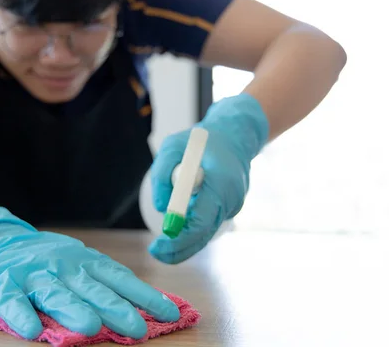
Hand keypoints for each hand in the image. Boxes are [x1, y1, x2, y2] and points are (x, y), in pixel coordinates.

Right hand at [0, 208, 179, 339]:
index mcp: (85, 262)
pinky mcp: (1, 285)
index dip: (145, 296)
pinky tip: (31, 330)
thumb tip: (146, 307)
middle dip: (116, 308)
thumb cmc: (47, 259)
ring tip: (90, 328)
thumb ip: (106, 283)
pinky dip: (21, 314)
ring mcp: (32, 275)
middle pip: (92, 290)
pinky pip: (11, 301)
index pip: (120, 279)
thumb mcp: (80, 263)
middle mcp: (62, 267)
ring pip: (54, 294)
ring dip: (73, 310)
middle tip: (137, 328)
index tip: (170, 313)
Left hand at [149, 93, 268, 263]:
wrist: (233, 137)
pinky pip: (207, 225)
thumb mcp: (173, 146)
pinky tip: (180, 221)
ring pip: (205, 234)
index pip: (202, 219)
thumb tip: (160, 208)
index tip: (161, 242)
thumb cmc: (200, 141)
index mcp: (223, 182)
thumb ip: (162, 174)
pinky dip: (192, 229)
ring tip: (160, 245)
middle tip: (155, 252)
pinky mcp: (229, 211)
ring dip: (183, 240)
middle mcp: (232, 199)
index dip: (181, 235)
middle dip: (179, 248)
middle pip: (204, 235)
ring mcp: (233, 207)